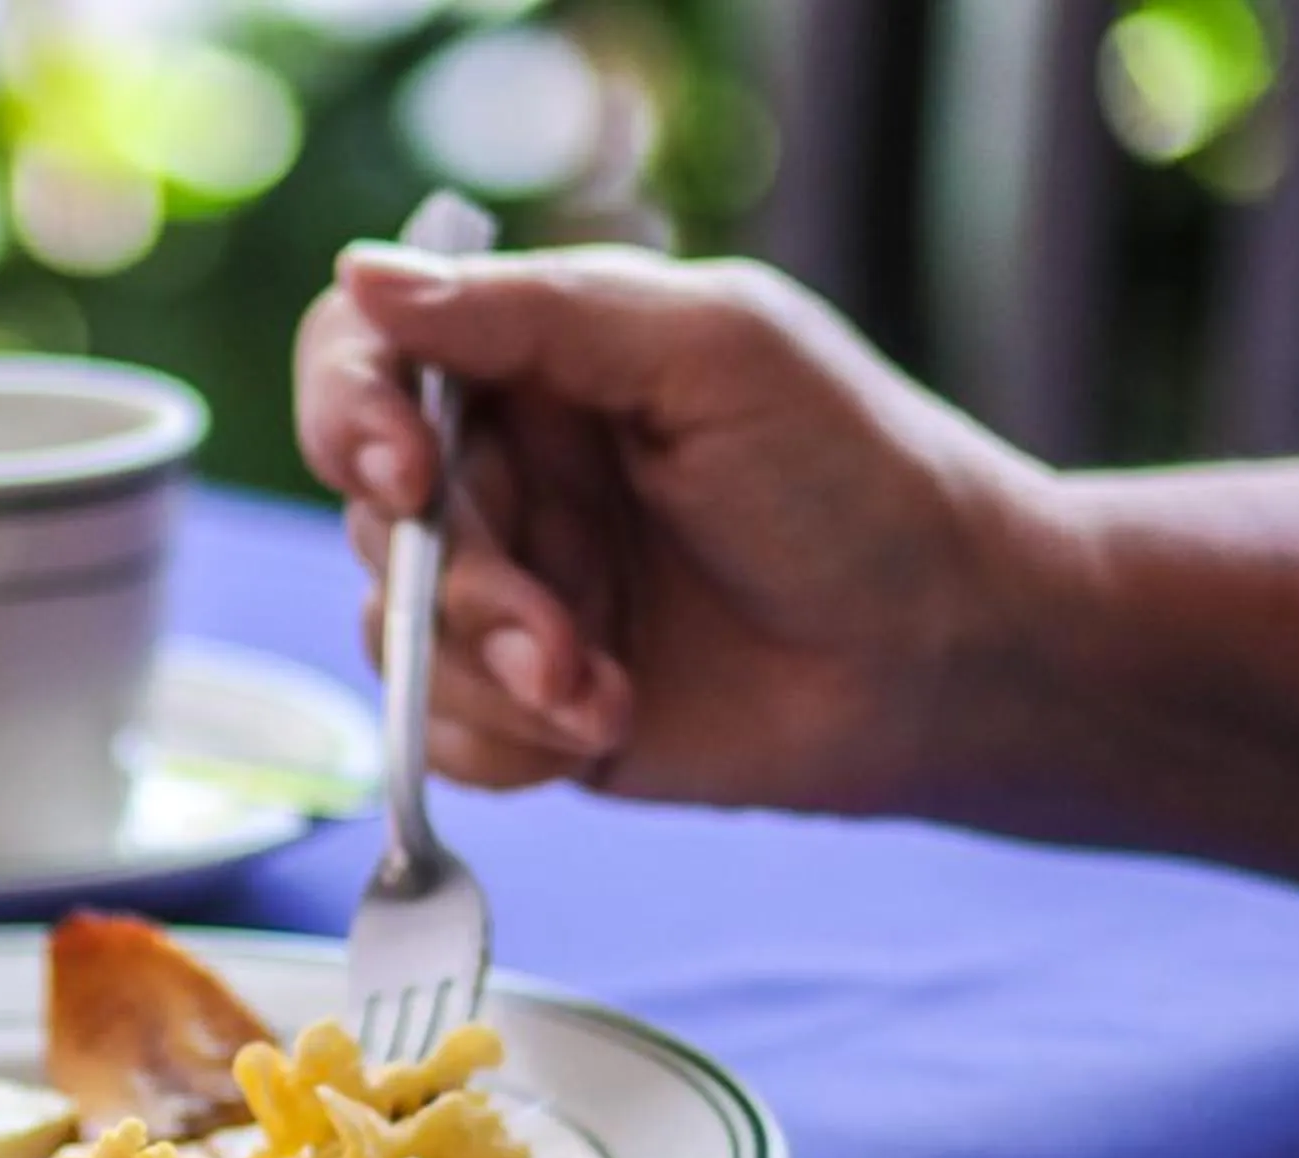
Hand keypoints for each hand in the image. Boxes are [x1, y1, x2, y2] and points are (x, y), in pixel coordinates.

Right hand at [294, 243, 1062, 811]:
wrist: (947, 659)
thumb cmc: (856, 481)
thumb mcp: (709, 351)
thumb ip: (535, 313)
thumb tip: (363, 271)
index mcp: (540, 366)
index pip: (368, 358)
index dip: (351, 413)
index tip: (402, 477)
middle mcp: (511, 476)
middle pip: (373, 517)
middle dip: (460, 586)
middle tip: (556, 636)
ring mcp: (514, 596)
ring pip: (394, 636)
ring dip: (491, 677)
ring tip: (604, 693)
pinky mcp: (530, 710)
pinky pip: (438, 736)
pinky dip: (506, 744)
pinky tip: (604, 728)